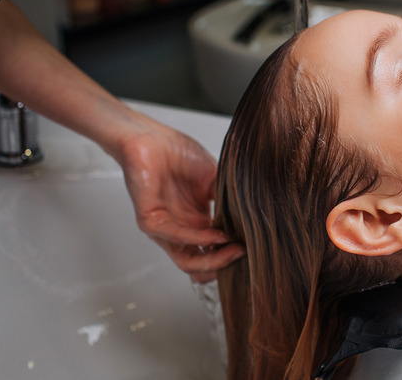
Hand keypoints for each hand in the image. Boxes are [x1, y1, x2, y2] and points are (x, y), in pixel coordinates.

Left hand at [115, 122, 243, 282]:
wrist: (152, 138)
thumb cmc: (178, 154)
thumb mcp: (215, 179)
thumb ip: (230, 200)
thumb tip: (250, 221)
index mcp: (195, 222)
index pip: (212, 252)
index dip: (230, 255)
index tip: (252, 248)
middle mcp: (180, 229)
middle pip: (199, 264)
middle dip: (223, 264)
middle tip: (243, 255)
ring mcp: (164, 228)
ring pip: (186, 260)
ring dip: (213, 259)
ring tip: (234, 250)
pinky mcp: (150, 221)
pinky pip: (176, 237)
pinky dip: (199, 239)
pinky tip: (217, 234)